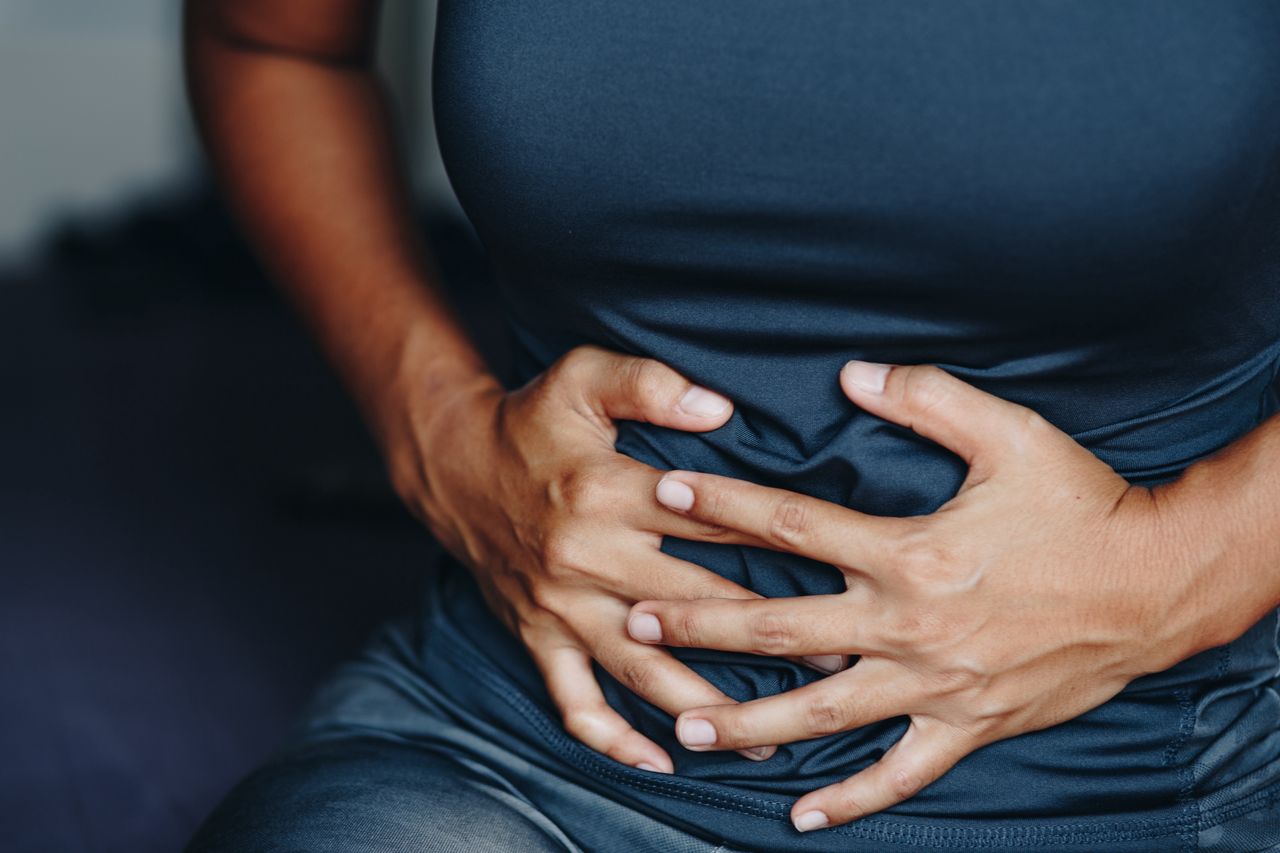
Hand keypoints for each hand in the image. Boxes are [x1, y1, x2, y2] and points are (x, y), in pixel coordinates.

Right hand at [384, 343, 795, 771]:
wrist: (454, 466)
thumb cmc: (531, 420)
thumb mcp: (582, 376)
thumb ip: (650, 384)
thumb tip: (719, 409)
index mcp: (608, 493)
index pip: (711, 524)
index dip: (778, 544)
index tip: (838, 570)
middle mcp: (587, 558)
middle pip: (693, 607)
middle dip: (767, 639)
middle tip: (835, 664)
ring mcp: (562, 607)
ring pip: (642, 669)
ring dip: (705, 708)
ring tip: (763, 742)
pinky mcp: (538, 636)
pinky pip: (574, 701)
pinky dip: (612, 738)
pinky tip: (658, 761)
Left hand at [627, 359, 1204, 829]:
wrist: (1158, 587)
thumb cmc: (1083, 506)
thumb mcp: (1012, 434)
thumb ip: (928, 400)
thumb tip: (853, 374)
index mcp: (909, 551)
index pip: (794, 525)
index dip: (725, 506)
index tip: (669, 494)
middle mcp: (908, 624)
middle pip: (780, 625)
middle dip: (700, 621)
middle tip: (635, 619)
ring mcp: (934, 684)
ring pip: (820, 711)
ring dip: (746, 717)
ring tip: (682, 723)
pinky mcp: (966, 724)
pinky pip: (898, 772)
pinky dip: (849, 798)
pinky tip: (800, 813)